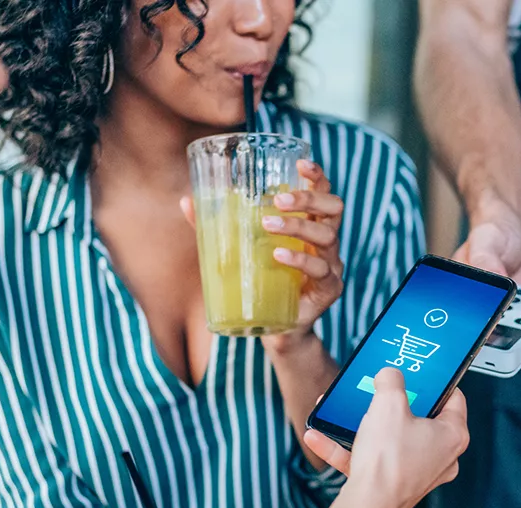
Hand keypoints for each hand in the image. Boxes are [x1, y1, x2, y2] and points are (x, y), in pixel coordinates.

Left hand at [180, 160, 344, 350]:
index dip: (316, 176)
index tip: (300, 163)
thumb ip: (217, 227)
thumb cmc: (261, 283)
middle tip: (277, 200)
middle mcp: (326, 243)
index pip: (323, 194)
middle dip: (308, 199)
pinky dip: (299, 260)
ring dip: (297, 226)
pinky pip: (321, 270)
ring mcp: (331, 266)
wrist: (277, 331)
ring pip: (327, 237)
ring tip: (268, 225)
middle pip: (333, 209)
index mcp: (311, 226)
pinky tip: (278, 254)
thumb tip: (186, 201)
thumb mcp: (241, 251)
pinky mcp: (329, 291)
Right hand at [303, 368, 468, 507]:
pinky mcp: (395, 487)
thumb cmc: (388, 460)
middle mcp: (441, 457)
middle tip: (384, 392)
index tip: (422, 375)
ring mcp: (418, 474)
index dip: (437, 382)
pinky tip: (320, 437)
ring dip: (365, 426)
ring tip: (346, 413)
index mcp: (452, 436)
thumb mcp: (388, 403)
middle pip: (420, 419)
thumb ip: (391, 381)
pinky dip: (349, 449)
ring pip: (391, 440)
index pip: (454, 398)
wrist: (368, 506)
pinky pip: (371, 460)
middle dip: (394, 405)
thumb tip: (389, 375)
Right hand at [453, 197, 520, 365]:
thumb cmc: (492, 234)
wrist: (513, 234)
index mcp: (458, 300)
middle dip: (512, 351)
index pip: (462, 329)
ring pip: (512, 344)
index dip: (476, 344)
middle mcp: (476, 314)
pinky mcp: (518, 317)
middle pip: (489, 345)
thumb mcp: (486, 241)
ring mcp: (499, 318)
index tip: (496, 344)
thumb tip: (495, 277)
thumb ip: (485, 259)